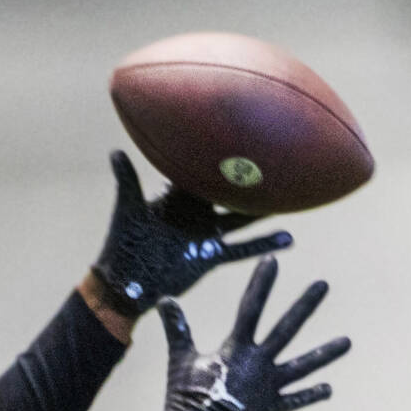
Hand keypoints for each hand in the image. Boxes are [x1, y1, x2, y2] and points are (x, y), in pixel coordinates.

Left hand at [92, 150, 292, 318]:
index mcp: (180, 197)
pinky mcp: (210, 257)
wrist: (126, 281)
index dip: (220, 153)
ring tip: (296, 196)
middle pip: (230, 191)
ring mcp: (206, 234)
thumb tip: (115, 152)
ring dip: (265, 210)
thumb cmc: (123, 243)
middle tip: (281, 156)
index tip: (244, 129)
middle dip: (251, 177)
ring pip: (243, 219)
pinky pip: (241, 250)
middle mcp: (198, 213)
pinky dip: (263, 245)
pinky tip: (287, 239)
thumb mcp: (127, 208)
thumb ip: (126, 180)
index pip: (203, 171)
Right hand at [158, 255, 349, 410]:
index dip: (261, 284)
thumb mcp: (179, 361)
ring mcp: (268, 387)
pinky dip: (310, 395)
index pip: (250, 309)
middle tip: (323, 285)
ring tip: (347, 342)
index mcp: (236, 350)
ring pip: (302, 366)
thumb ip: (177, 330)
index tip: (272, 262)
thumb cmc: (184, 399)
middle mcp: (258, 364)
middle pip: (286, 329)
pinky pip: (294, 401)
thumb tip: (165, 300)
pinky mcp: (270, 409)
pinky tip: (329, 389)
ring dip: (325, 353)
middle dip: (304, 305)